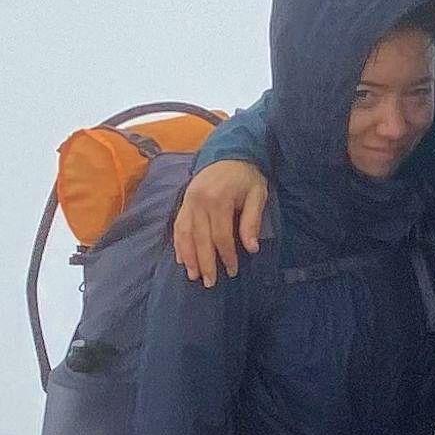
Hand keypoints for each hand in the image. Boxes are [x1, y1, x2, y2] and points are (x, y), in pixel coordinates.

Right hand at [174, 161, 269, 283]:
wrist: (230, 151)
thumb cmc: (247, 175)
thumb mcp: (257, 194)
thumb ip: (252, 221)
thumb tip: (251, 248)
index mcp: (218, 199)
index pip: (221, 236)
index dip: (227, 256)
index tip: (232, 271)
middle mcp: (199, 202)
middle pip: (201, 239)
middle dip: (205, 263)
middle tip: (209, 283)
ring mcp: (188, 201)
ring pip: (185, 234)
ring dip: (188, 257)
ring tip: (192, 275)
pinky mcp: (184, 201)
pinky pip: (178, 225)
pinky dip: (178, 243)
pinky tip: (181, 258)